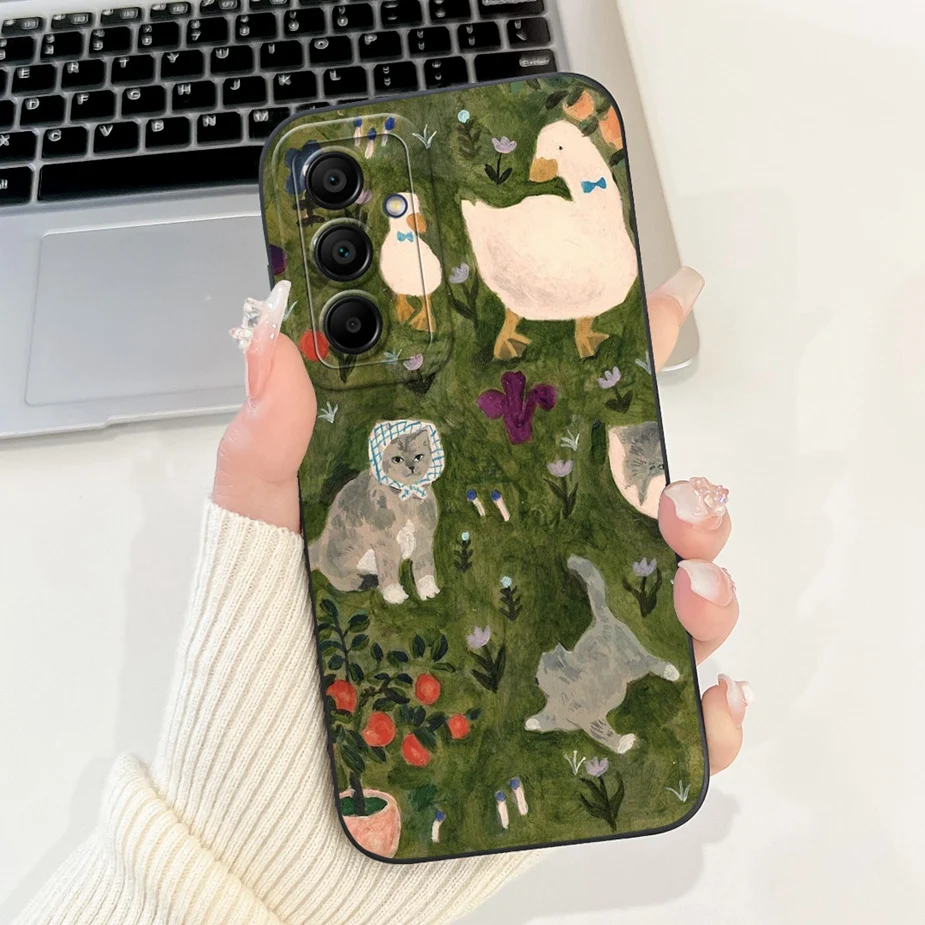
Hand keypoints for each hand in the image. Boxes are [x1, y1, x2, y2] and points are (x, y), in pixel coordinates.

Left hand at [214, 268, 748, 772]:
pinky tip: (706, 694)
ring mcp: (550, 654)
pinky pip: (663, 720)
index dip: (611, 369)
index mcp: (461, 514)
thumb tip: (270, 336)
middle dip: (681, 489)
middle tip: (676, 495)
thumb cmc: (261, 685)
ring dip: (707, 585)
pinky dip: (706, 709)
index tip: (658, 311)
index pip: (548, 429)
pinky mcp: (570, 734)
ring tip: (691, 591)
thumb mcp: (258, 551)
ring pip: (665, 605)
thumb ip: (267, 448)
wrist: (274, 830)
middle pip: (632, 513)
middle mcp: (517, 575)